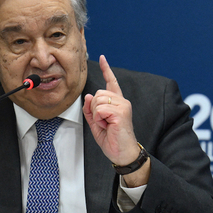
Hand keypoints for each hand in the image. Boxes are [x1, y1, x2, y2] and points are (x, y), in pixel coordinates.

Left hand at [83, 55, 149, 185]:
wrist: (122, 153)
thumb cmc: (112, 140)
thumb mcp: (96, 124)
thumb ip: (90, 110)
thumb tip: (88, 96)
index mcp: (117, 103)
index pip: (111, 82)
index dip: (106, 70)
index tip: (102, 58)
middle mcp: (122, 101)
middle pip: (98, 94)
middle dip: (94, 109)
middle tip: (103, 122)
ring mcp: (123, 106)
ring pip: (98, 101)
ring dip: (96, 115)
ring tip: (106, 125)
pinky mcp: (121, 112)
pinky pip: (100, 110)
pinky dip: (99, 119)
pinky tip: (107, 126)